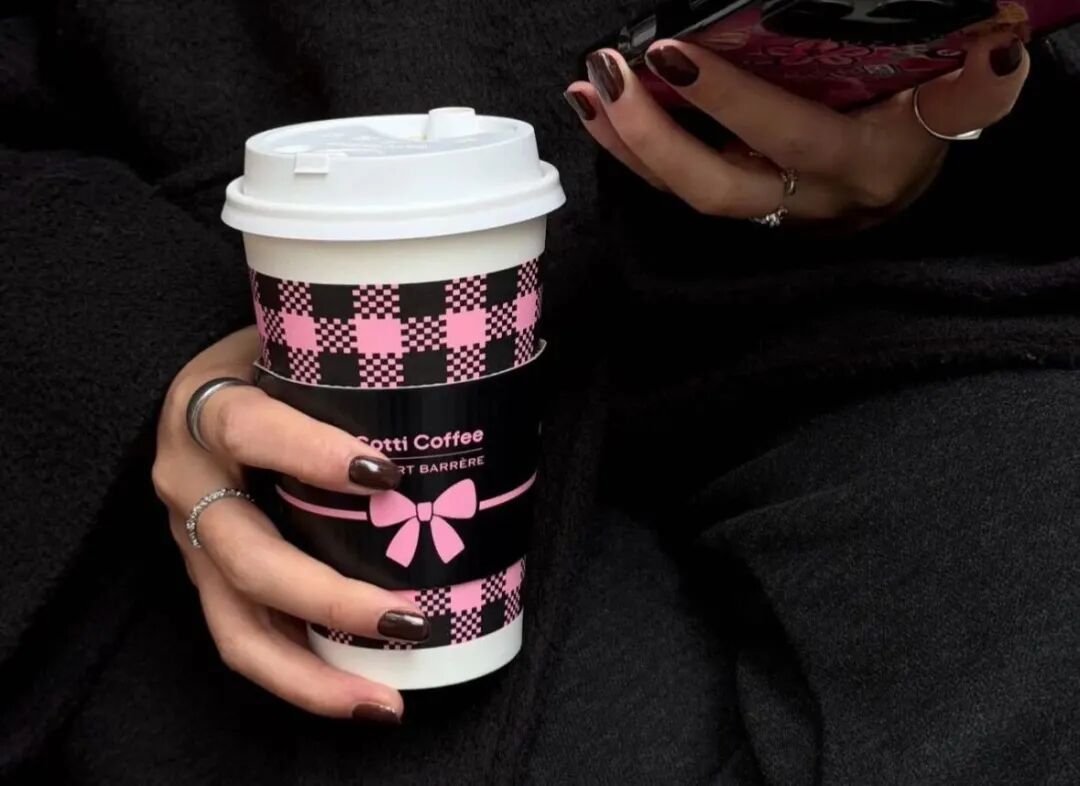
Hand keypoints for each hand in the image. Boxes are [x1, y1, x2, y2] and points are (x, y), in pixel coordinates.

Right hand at [152, 327, 420, 722]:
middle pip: (248, 558)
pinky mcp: (209, 580)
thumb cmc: (259, 361)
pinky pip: (246, 642)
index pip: (249, 430)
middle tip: (411, 619)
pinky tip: (361, 692)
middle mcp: (187, 484)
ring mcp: (192, 543)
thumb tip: (456, 365)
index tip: (385, 474)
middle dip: (330, 599)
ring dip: (312, 674)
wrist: (195, 389)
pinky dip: (303, 676)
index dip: (310, 453)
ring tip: (384, 702)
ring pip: (236, 629)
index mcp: (205, 409)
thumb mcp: (287, 337)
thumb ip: (345, 351)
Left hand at [565, 34, 1029, 228]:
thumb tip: (997, 41)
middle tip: (616, 69)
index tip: (672, 55)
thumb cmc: (919, 124)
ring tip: (590, 87)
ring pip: (690, 193)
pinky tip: (602, 110)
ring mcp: (773, 211)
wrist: (907, 183)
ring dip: (631, 143)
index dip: (734, 98)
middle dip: (661, 129)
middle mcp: (811, 197)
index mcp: (864, 161)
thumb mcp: (956, 95)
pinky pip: (680, 190)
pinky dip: (636, 151)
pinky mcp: (746, 208)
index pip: (800, 130)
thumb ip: (971, 82)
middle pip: (724, 180)